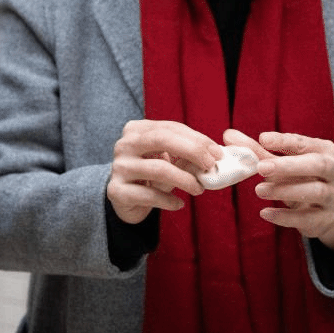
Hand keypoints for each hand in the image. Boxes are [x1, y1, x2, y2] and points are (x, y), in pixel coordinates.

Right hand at [107, 120, 221, 223]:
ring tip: (199, 189)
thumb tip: (214, 155)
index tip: (217, 153)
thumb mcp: (167, 159)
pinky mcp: (116, 190)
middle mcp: (124, 145)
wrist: (124, 200)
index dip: (197, 139)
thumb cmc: (151, 175)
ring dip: (184, 180)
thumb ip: (186, 154)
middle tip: (210, 166)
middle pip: (162, 139)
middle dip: (192, 151)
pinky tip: (179, 204)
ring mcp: (119, 167)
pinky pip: (149, 194)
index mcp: (136, 130)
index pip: (171, 128)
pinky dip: (168, 200)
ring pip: (158, 169)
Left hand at [252, 131, 333, 249]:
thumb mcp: (281, 161)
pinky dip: (285, 216)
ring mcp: (333, 196)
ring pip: (316, 192)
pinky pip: (308, 218)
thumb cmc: (299, 177)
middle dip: (289, 165)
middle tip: (261, 168)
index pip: (305, 143)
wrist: (323, 210)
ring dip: (285, 190)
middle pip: (318, 165)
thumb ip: (256, 150)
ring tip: (258, 190)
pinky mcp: (326, 218)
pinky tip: (265, 213)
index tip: (262, 138)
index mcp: (324, 151)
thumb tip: (228, 135)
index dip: (284, 141)